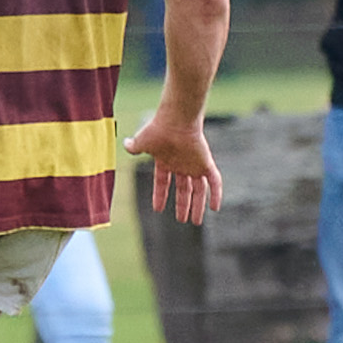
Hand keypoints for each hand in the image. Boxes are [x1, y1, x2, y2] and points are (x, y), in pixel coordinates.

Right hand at [123, 110, 222, 224]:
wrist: (175, 120)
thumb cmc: (157, 130)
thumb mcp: (141, 142)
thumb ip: (134, 147)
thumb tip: (126, 145)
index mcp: (166, 162)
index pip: (163, 183)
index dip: (160, 196)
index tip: (158, 209)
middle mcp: (181, 165)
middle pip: (183, 190)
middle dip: (183, 205)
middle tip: (183, 220)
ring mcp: (194, 165)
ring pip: (198, 190)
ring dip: (197, 206)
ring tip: (196, 221)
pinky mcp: (206, 163)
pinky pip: (214, 182)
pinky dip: (216, 194)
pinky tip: (215, 208)